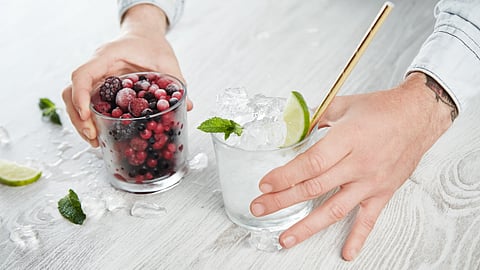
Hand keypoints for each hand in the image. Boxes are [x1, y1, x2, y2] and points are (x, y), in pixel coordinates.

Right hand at [62, 4, 191, 146]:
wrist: (144, 35)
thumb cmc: (152, 44)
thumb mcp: (167, 62)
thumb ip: (176, 82)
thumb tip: (187, 106)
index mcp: (107, 56)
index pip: (82, 75)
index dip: (80, 96)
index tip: (88, 116)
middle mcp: (96, 67)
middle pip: (71, 92)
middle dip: (79, 117)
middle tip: (93, 137)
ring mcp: (95, 77)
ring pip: (74, 99)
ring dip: (80, 122)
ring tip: (95, 140)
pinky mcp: (99, 87)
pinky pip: (87, 102)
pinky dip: (89, 119)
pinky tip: (100, 133)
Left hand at [250, 72, 452, 259]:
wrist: (417, 117)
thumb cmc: (382, 109)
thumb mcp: (344, 105)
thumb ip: (316, 118)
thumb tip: (294, 128)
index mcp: (347, 140)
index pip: (310, 163)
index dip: (285, 176)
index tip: (265, 185)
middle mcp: (358, 164)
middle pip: (314, 188)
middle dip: (282, 200)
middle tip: (260, 208)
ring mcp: (370, 182)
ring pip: (334, 209)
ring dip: (307, 226)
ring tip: (285, 238)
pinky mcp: (382, 193)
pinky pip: (368, 220)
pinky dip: (357, 238)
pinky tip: (346, 253)